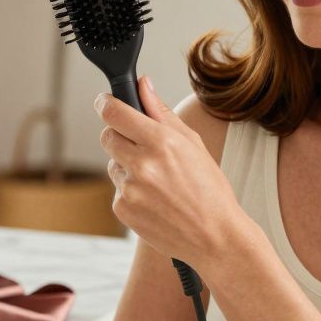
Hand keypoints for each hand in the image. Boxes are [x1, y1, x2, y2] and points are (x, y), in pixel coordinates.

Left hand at [95, 75, 247, 268]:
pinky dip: (131, 191)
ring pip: (113, 165)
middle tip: (142, 146)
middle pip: (108, 136)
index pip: (114, 113)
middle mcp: (142, 164)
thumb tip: (143, 84)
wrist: (215, 236)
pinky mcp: (123, 210)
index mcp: (160, 142)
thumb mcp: (192, 143)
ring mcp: (130, 189)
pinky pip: (117, 190)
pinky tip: (155, 199)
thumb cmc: (210, 188)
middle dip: (120, 136)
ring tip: (158, 181)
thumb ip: (162, 111)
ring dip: (128, 167)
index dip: (105, 103)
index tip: (105, 101)